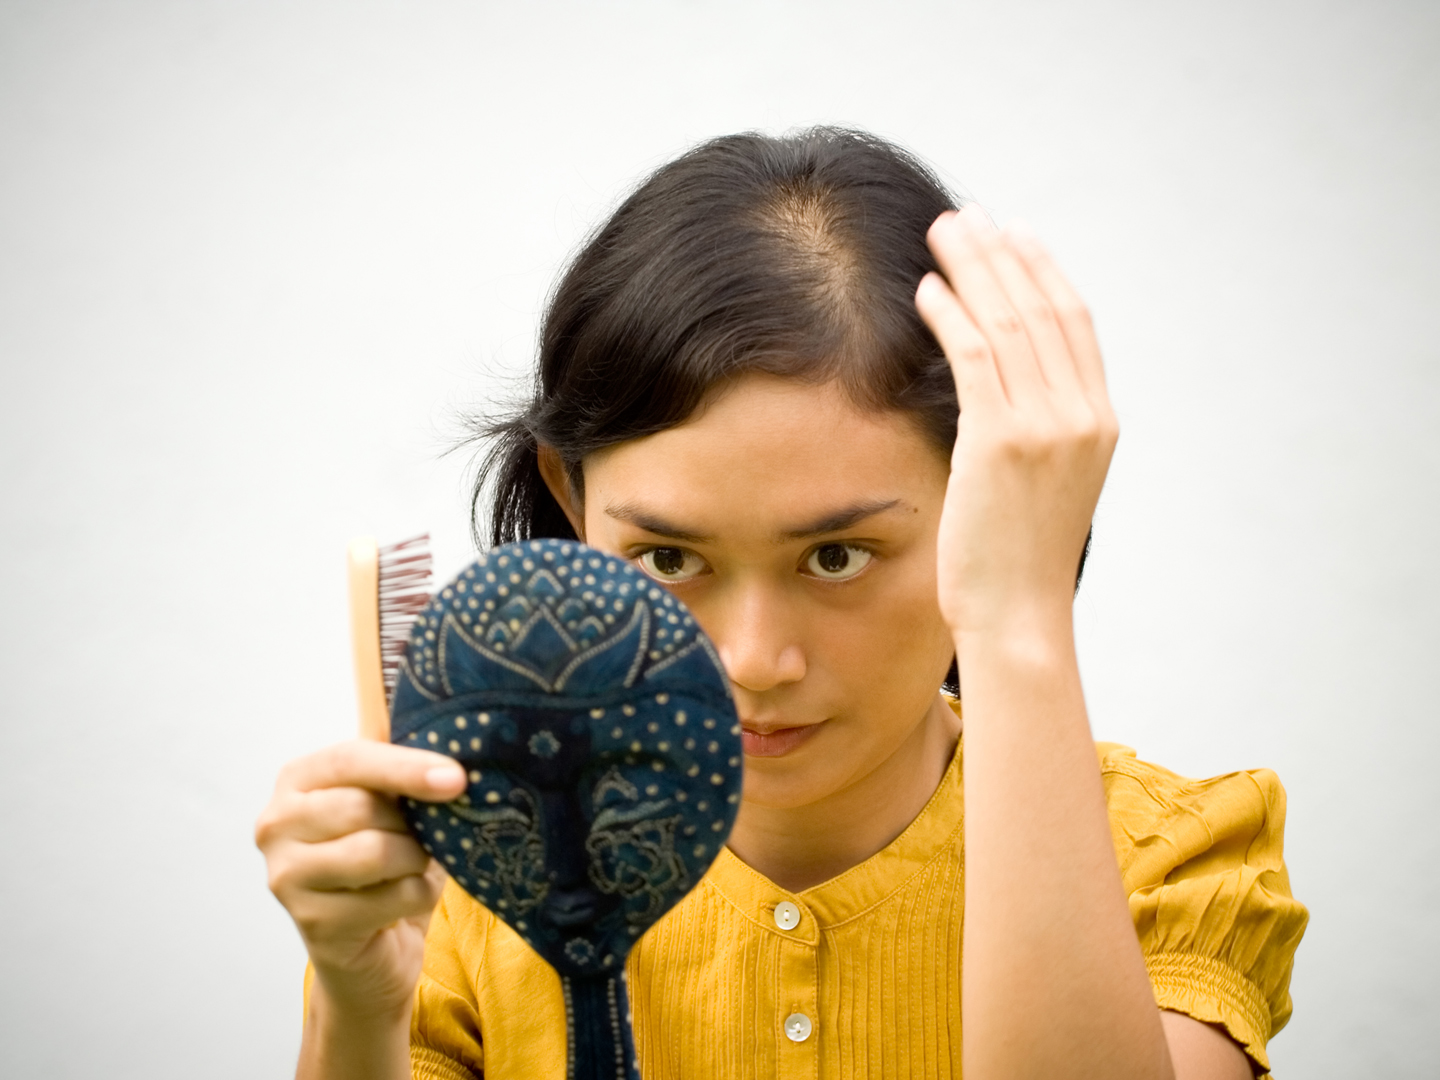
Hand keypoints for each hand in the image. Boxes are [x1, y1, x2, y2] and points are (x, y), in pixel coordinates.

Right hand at [255, 740, 466, 1018]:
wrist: (372, 944)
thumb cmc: (385, 856)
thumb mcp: (391, 801)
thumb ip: (401, 766)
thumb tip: (436, 747)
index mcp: (297, 781)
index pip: (349, 759)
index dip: (405, 766)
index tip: (456, 779)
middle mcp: (276, 825)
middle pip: (362, 807)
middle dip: (410, 823)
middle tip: (423, 836)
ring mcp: (286, 876)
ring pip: (376, 852)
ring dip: (416, 859)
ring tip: (414, 865)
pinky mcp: (314, 922)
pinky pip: (392, 895)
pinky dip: (419, 895)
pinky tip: (406, 900)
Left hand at [915, 205, 1117, 637]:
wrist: (1019, 616)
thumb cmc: (1018, 559)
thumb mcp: (1045, 483)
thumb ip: (1037, 429)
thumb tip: (1001, 388)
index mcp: (1099, 421)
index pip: (1074, 321)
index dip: (1042, 270)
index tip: (1013, 233)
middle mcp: (1082, 415)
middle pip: (1042, 308)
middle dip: (1002, 254)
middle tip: (967, 215)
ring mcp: (1047, 427)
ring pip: (1009, 323)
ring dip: (973, 269)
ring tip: (942, 232)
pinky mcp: (1002, 442)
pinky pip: (976, 357)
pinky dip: (950, 316)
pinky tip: (926, 289)